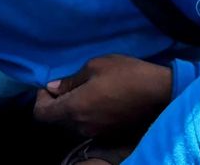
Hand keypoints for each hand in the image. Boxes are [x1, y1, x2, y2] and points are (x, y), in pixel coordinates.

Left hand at [33, 55, 171, 138]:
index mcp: (74, 109)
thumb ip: (70, 80)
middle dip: (57, 103)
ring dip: (74, 109)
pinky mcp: (111, 133)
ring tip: (86, 90)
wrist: (159, 91)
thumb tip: (53, 87)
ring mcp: (97, 132)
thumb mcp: (94, 67)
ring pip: (74, 124)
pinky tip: (101, 99)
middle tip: (68, 85)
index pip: (42, 114)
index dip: (41, 100)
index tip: (50, 86)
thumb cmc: (125, 74)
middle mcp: (82, 126)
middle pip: (58, 120)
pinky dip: (88, 114)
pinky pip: (90, 125)